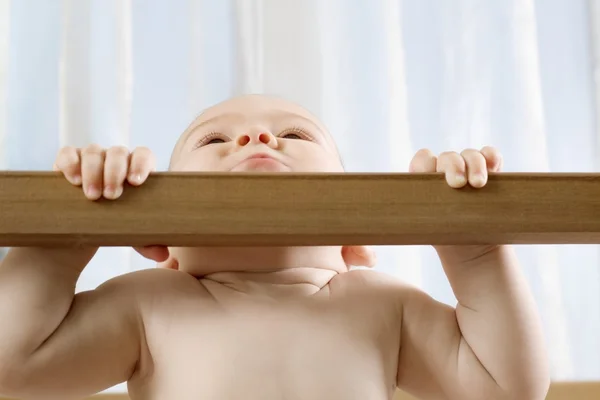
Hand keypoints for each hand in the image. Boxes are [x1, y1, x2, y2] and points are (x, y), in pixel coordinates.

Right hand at [53, 145, 168, 261]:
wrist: (80, 230)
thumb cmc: (112, 226)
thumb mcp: (129, 233)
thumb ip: (146, 242)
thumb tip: (163, 254)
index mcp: (135, 170)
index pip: (143, 155)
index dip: (141, 163)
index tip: (136, 182)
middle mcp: (114, 160)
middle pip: (118, 153)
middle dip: (115, 172)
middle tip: (111, 196)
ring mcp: (91, 158)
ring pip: (94, 152)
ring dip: (93, 172)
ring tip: (92, 196)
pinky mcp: (68, 161)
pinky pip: (68, 153)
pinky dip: (70, 163)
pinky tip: (73, 180)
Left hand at [409, 146, 503, 260]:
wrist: (473, 250)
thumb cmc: (446, 239)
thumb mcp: (430, 229)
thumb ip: (419, 219)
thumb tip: (403, 218)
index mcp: (426, 181)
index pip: (422, 161)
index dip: (425, 164)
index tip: (431, 178)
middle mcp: (446, 171)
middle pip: (448, 157)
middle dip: (453, 166)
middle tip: (457, 184)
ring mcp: (469, 170)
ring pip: (471, 155)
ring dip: (475, 164)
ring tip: (478, 184)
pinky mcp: (491, 173)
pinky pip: (491, 156)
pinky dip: (492, 157)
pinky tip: (494, 166)